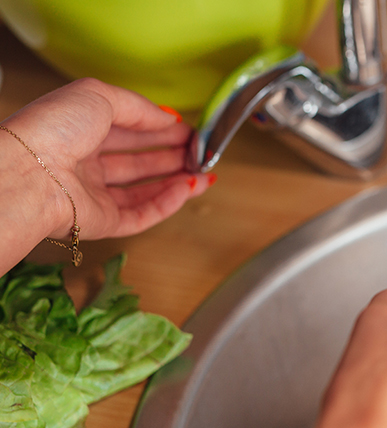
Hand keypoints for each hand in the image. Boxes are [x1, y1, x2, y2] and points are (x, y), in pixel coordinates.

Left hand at [1, 78, 213, 241]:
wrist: (31, 175)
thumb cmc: (51, 130)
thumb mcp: (98, 96)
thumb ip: (138, 106)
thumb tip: (168, 118)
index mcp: (78, 130)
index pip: (128, 130)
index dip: (160, 129)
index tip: (188, 130)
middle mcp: (85, 163)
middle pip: (139, 161)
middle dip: (173, 155)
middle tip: (201, 152)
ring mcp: (94, 194)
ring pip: (144, 190)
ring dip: (176, 180)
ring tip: (204, 173)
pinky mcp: (102, 222)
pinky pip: (142, 214)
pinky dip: (168, 203)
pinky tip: (187, 189)